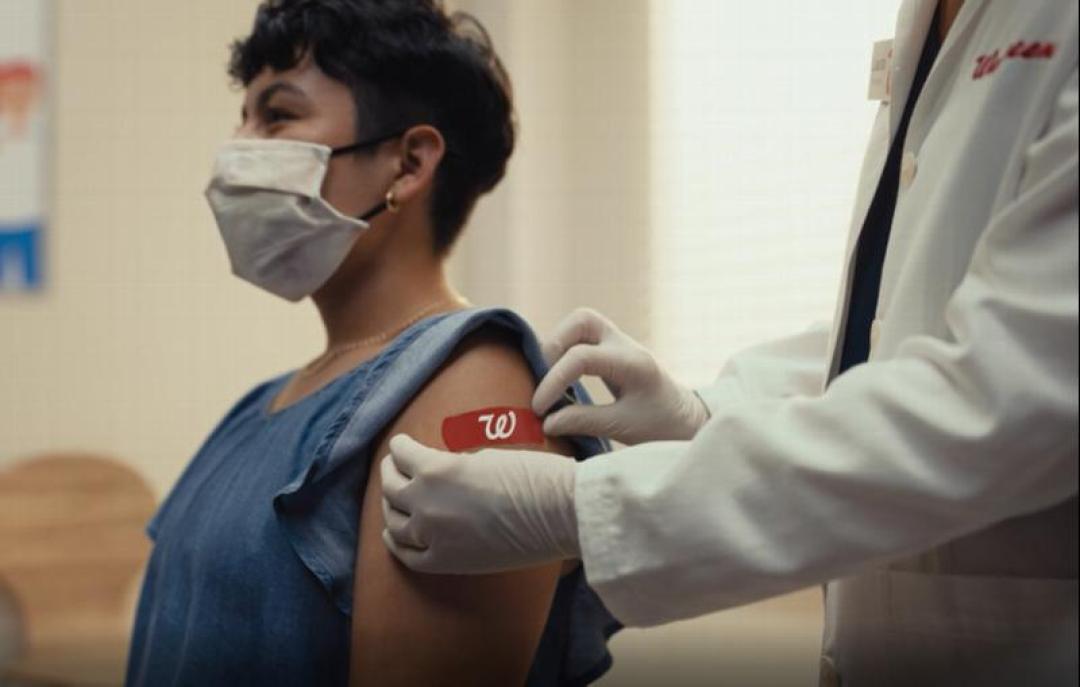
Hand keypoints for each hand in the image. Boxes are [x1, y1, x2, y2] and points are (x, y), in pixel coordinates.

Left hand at [380, 435, 579, 573]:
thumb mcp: (485, 455)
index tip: (401, 445)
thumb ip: (454, 464)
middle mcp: (427, 503)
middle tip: (394, 466)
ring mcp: (434, 536)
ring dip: (390, 505)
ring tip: (394, 498)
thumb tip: (442, 472)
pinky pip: (408, 555)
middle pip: (391, 487)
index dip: (400, 447)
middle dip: (391, 471)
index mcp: (437, 469)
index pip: (402, 455)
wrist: (562, 513)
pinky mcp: (447, 562)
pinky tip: (394, 534)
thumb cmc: (533, 475)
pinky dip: (396, 542)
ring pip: (394, 521)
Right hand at [533, 308, 708, 444]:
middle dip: (554, 345)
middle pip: (582, 320)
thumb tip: (546, 422)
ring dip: (558, 344)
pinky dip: (564, 351)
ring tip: (548, 377)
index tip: (539, 408)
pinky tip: (559, 378)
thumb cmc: (662, 424)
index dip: (553, 381)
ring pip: (581, 322)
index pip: (581, 358)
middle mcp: (625, 344)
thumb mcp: (624, 427)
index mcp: (632, 363)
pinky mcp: (613, 349)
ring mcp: (619, 343)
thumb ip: (583, 421)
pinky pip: (583, 336)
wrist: (687, 418)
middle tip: (543, 378)